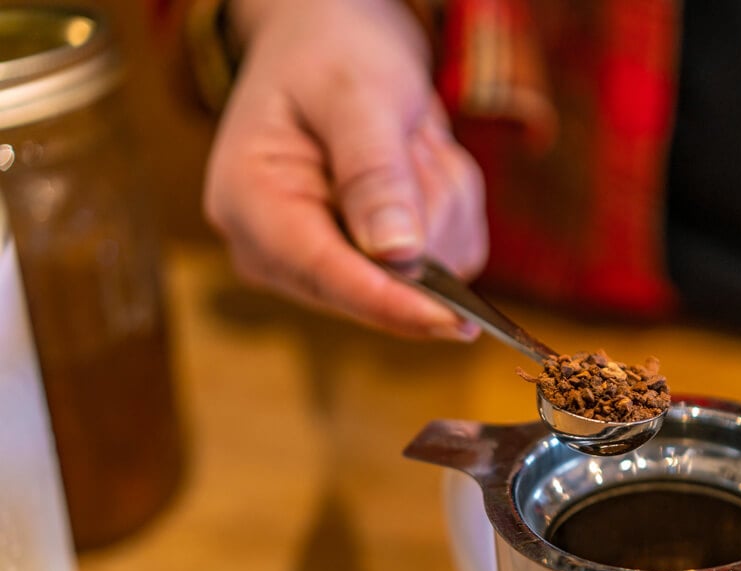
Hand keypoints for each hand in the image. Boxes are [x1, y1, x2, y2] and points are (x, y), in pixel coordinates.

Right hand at [204, 0, 487, 339]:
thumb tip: (396, 252)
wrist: (336, 46)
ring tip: (408, 140)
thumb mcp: (354, 92)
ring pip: (437, 269)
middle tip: (410, 136)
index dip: (391, 302)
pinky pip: (456, 256)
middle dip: (425, 208)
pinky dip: (454, 202)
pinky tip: (418, 160)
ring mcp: (334, 268)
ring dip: (444, 196)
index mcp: (250, 206)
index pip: (325, 275)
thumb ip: (373, 170)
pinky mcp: (381, 269)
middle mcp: (283, 254)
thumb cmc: (330, 56)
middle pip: (387, 281)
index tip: (451, 320)